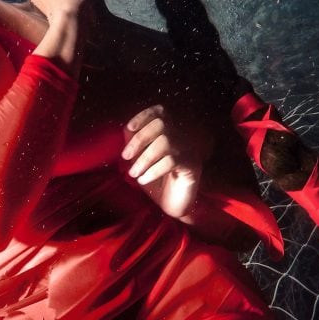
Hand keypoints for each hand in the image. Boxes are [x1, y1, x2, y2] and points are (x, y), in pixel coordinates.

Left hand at [122, 104, 200, 218]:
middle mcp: (183, 137)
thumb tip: (126, 130)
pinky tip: (144, 180)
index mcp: (170, 132)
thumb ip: (135, 145)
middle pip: (161, 125)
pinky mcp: (192, 166)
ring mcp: (190, 151)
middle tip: (126, 156)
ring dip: (144, 158)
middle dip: (139, 139)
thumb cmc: (156, 183)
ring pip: (165, 143)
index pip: (160, 112)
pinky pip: (171, 161)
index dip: (144, 116)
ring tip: (133, 173)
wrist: (173, 206)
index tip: (129, 128)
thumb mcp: (140, 161)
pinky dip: (153, 170)